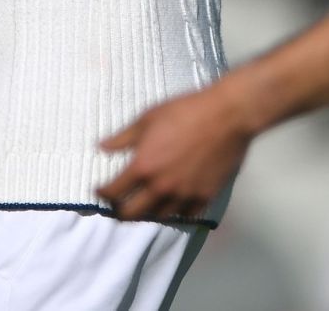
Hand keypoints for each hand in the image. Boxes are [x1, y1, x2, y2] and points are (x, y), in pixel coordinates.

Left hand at [97, 83, 254, 221]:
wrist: (227, 115)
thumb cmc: (185, 111)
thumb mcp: (148, 118)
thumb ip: (123, 137)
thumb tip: (101, 148)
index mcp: (143, 167)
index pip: (113, 192)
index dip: (102, 193)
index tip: (100, 191)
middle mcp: (160, 188)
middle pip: (131, 214)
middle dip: (120, 211)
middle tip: (118, 206)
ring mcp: (183, 195)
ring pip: (158, 217)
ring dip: (148, 212)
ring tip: (145, 205)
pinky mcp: (204, 197)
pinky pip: (186, 214)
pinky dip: (176, 211)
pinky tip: (173, 204)